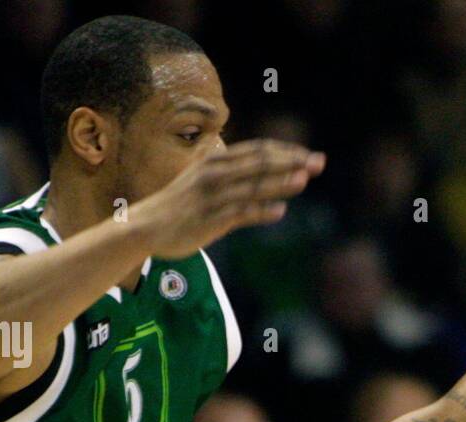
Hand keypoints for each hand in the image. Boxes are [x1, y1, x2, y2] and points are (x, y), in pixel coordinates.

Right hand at [132, 139, 324, 257]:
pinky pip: (239, 213)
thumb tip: (269, 197)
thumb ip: (234, 185)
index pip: (256, 151)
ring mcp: (212, 196)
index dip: (285, 152)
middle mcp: (214, 174)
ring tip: (304, 180)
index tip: (308, 155)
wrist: (146, 226)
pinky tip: (280, 211)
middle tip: (319, 162)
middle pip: (259, 163)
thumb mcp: (205, 186)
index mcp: (215, 162)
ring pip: (252, 186)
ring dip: (279, 182)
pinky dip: (260, 211)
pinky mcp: (209, 219)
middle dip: (291, 161)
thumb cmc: (179, 207)